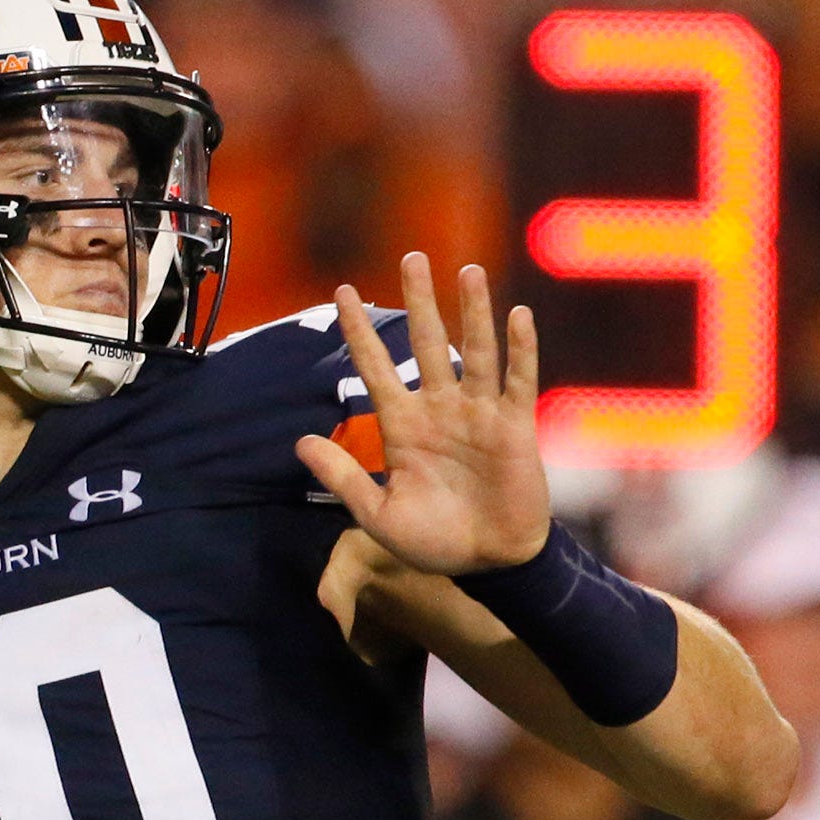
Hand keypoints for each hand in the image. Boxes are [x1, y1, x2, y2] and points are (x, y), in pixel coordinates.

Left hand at [292, 254, 550, 578]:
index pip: (376, 368)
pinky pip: (518, 379)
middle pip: (427, 343)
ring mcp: (478, 414)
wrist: (488, 563)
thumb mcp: (378, 512)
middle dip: (419, 300)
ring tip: (468, 271)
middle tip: (413, 256)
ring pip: (475, 350)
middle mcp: (440, 409)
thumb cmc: (434, 542)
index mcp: (403, 426)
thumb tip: (300, 443)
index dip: (359, 331)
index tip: (341, 291)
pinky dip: (520, 348)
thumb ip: (343, 476)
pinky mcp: (514, 425)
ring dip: (473, 311)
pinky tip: (518, 314)